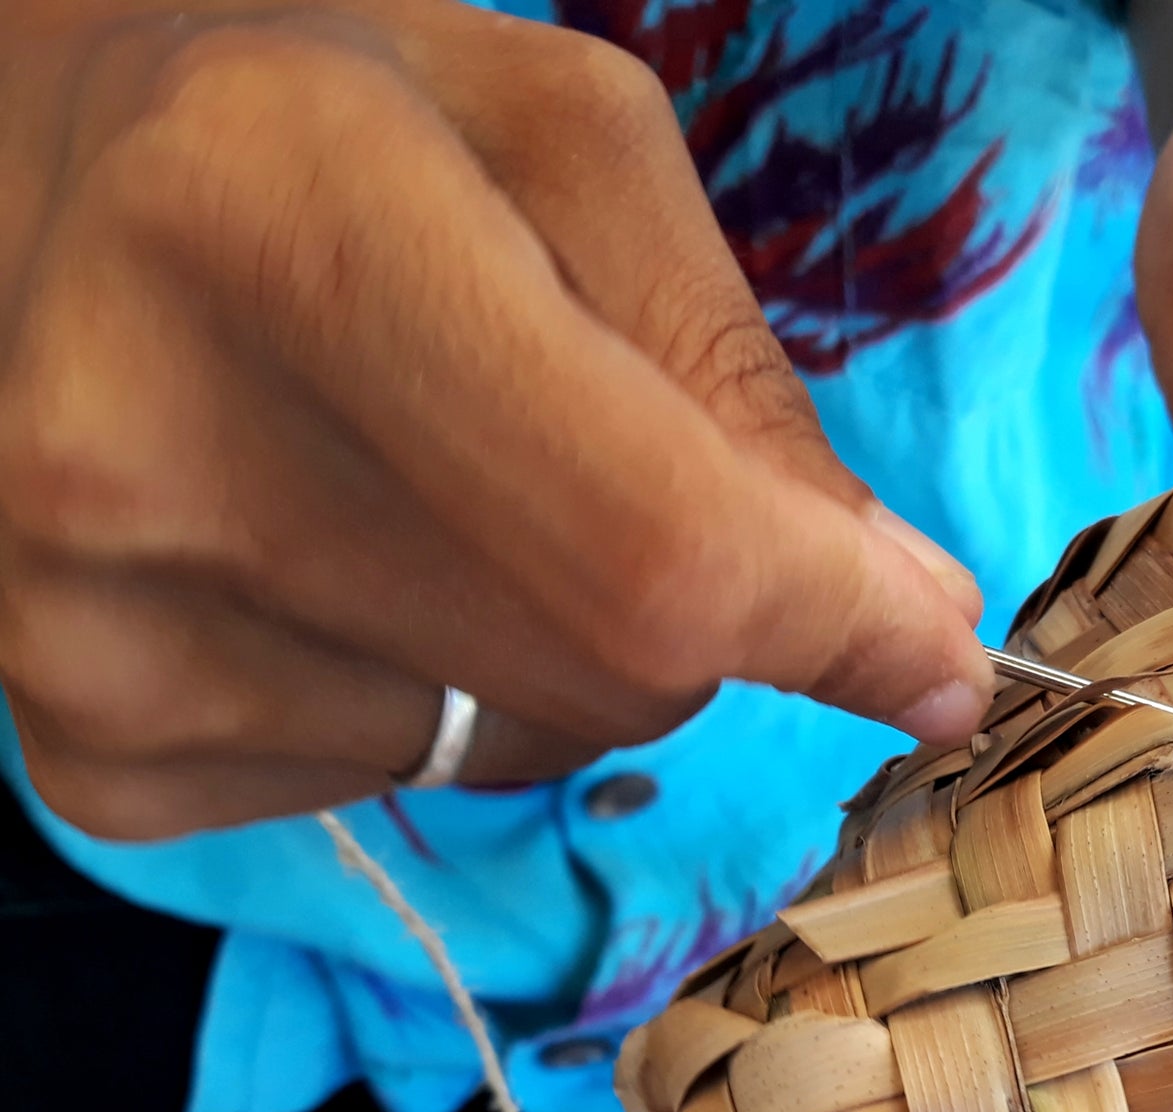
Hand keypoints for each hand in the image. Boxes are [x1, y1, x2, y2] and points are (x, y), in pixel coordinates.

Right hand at [0, 2, 989, 839]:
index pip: (652, 545)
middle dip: (704, 610)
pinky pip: (405, 784)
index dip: (833, 626)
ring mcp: (86, 627)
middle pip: (611, 673)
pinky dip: (442, 690)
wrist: (27, 173)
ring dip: (564, 645)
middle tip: (617, 465)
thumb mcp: (564, 149)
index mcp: (284, 215)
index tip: (937, 658)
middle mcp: (140, 443)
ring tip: (426, 474)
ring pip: (524, 746)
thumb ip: (742, 383)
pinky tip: (334, 554)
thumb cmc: (324, 121)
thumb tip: (908, 617)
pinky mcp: (85, 744)